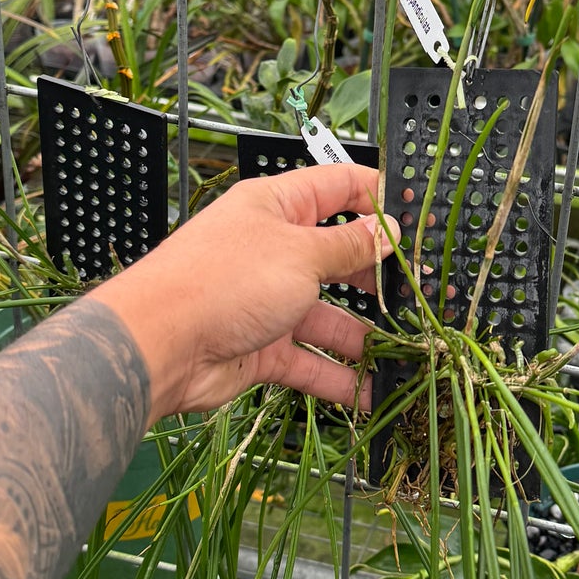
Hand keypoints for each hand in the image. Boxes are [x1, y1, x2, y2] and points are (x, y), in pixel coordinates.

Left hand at [96, 163, 395, 419]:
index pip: (338, 187)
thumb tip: (386, 231)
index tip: (419, 215)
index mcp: (277, 206)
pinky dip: (337, 376)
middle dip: (378, 275)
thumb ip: (349, 246)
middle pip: (338, 255)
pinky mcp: (261, 347)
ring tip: (405, 349)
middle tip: (420, 292)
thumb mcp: (300, 254)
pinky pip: (309, 360)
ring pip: (328, 315)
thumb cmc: (222, 281)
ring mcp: (267, 300)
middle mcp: (273, 249)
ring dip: (364, 335)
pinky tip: (371, 391)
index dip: (380, 197)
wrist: (158, 345)